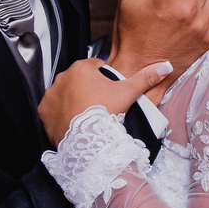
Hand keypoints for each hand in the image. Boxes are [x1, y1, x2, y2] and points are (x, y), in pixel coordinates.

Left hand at [39, 58, 173, 145]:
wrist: (88, 142)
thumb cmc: (105, 114)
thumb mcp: (128, 93)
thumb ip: (146, 77)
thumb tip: (165, 66)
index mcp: (82, 68)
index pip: (95, 65)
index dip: (105, 77)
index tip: (109, 90)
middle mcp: (62, 77)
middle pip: (79, 78)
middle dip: (88, 87)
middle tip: (100, 103)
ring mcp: (51, 94)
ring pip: (66, 91)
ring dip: (73, 98)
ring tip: (87, 113)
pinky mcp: (43, 110)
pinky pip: (53, 107)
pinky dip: (61, 111)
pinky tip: (73, 119)